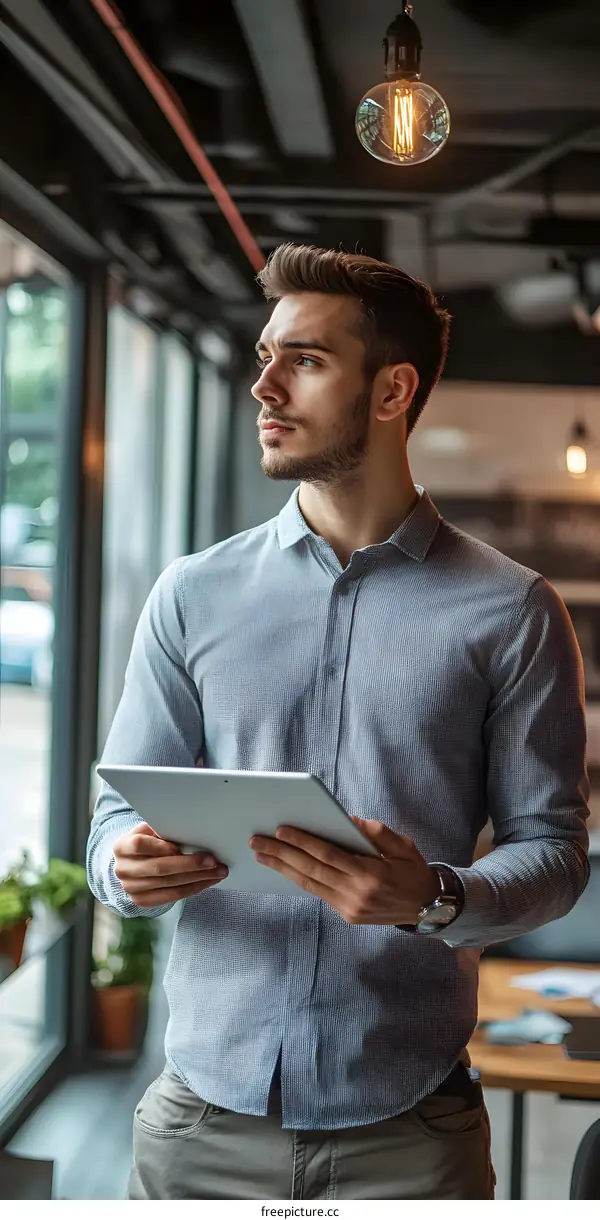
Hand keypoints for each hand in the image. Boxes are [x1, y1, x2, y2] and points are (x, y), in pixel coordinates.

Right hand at [113, 822, 227, 906]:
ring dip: (198, 879)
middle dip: (190, 865)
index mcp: (122, 846)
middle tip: (214, 861)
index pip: (139, 845)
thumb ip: (162, 830)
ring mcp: (131, 888)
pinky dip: (192, 889)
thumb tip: (191, 830)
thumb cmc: (145, 842)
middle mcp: (123, 869)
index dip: (161, 847)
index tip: (181, 847)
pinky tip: (206, 882)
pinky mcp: (142, 901)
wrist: (130, 864)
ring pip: (169, 885)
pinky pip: (172, 897)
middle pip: (160, 868)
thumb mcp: (148, 831)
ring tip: (218, 872)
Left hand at [249, 818, 438, 925]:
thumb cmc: (413, 872)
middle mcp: (356, 893)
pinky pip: (319, 894)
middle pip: (311, 870)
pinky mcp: (347, 915)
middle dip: (282, 854)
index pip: (328, 855)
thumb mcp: (402, 846)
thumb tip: (348, 820)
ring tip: (261, 855)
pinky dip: (299, 880)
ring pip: (309, 884)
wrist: (427, 908)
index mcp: (370, 874)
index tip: (281, 830)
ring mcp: (350, 908)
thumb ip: (376, 832)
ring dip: (283, 868)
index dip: (303, 842)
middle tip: (258, 842)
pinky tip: (284, 869)